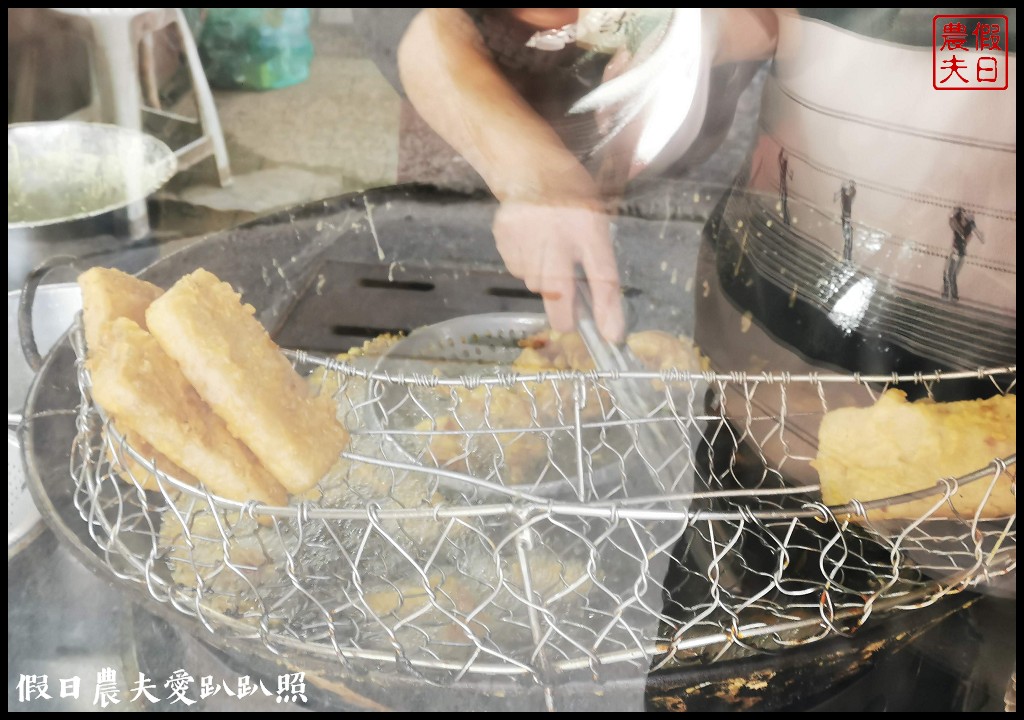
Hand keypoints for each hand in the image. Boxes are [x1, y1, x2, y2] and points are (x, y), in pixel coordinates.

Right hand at [493, 199, 624, 342]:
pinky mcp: (505, 238)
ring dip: (545, 283)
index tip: (611, 335)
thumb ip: (598, 256)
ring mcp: (526, 236)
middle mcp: (556, 232)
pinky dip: (527, 268)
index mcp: (588, 225)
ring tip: (548, 257)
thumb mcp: (597, 216)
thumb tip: (602, 308)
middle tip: (568, 323)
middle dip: (564, 315)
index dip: (608, 309)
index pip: (602, 275)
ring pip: (536, 284)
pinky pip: (518, 271)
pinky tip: (531, 246)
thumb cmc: (571, 192)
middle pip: (559, 291)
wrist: (527, 165)